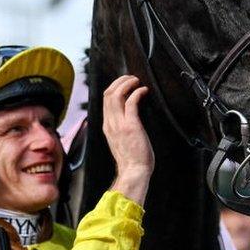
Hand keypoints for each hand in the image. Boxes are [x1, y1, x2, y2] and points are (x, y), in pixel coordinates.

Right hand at [104, 75, 152, 204]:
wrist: (134, 172)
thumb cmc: (132, 159)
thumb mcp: (121, 141)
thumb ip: (121, 129)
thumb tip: (128, 118)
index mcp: (107, 126)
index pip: (105, 101)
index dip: (115, 88)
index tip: (125, 84)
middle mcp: (110, 123)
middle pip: (108, 94)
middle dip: (119, 81)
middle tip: (131, 78)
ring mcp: (119, 124)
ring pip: (116, 94)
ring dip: (127, 83)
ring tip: (136, 81)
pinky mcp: (130, 125)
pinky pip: (130, 102)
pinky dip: (137, 92)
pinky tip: (144, 91)